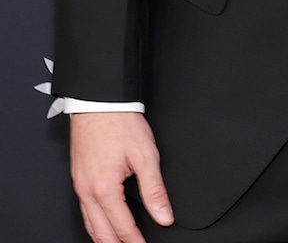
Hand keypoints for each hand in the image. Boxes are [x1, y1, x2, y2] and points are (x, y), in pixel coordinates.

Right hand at [69, 112, 172, 241]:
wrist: (100, 103)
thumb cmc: (121, 123)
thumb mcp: (146, 155)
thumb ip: (154, 189)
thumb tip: (164, 215)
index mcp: (104, 188)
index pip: (121, 226)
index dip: (134, 241)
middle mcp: (87, 191)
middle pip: (101, 232)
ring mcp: (79, 186)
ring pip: (89, 224)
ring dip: (103, 238)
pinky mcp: (78, 179)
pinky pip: (84, 210)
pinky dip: (94, 224)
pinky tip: (102, 225)